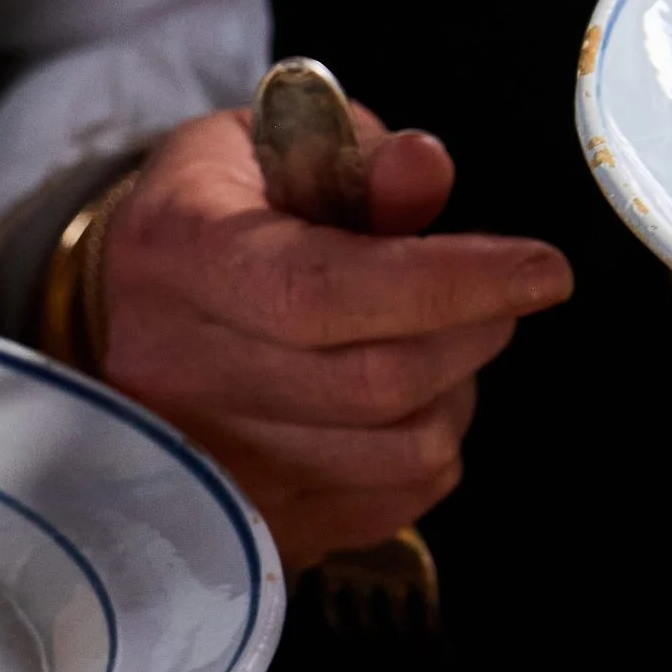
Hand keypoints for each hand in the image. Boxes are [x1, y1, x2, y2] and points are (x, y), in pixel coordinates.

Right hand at [98, 106, 572, 569]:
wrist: (129, 311)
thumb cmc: (215, 217)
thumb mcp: (271, 146)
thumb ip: (356, 156)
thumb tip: (420, 174)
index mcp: (176, 257)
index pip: (320, 293)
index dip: (449, 285)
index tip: (542, 270)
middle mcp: (170, 376)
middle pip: (371, 383)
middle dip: (472, 332)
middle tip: (499, 293)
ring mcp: (200, 467)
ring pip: (394, 451)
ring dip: (453, 394)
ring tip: (438, 346)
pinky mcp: (242, 525)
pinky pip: (388, 503)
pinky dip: (426, 453)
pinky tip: (402, 408)